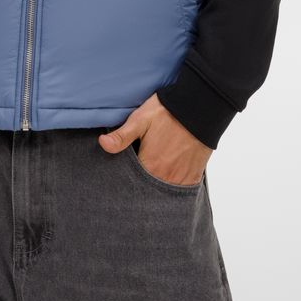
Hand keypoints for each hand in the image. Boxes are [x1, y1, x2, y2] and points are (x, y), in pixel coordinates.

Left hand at [98, 92, 212, 185]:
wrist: (199, 107)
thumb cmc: (167, 111)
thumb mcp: (140, 119)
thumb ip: (122, 136)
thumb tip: (102, 143)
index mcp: (149, 165)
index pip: (132, 182)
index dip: (126, 179)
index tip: (121, 179)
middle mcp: (165, 177)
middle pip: (148, 190)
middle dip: (140, 187)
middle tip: (135, 181)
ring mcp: (180, 178)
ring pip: (163, 193)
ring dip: (156, 189)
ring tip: (150, 181)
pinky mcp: (193, 176)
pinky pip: (180, 191)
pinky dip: (172, 188)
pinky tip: (166, 182)